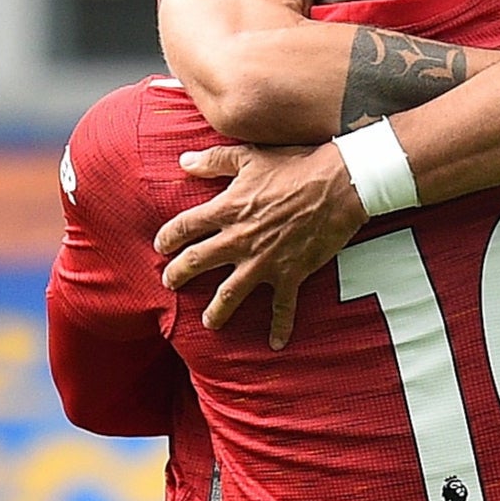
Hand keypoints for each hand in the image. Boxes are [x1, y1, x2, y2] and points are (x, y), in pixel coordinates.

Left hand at [153, 141, 363, 349]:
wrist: (338, 185)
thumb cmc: (295, 166)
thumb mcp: (249, 157)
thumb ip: (213, 161)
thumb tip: (184, 161)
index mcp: (227, 209)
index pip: (185, 227)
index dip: (168, 237)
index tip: (161, 245)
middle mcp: (239, 239)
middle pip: (197, 262)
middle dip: (178, 274)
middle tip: (170, 283)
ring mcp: (264, 261)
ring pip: (229, 293)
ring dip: (215, 311)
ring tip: (208, 322)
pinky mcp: (290, 275)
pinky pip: (283, 308)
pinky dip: (280, 328)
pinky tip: (275, 344)